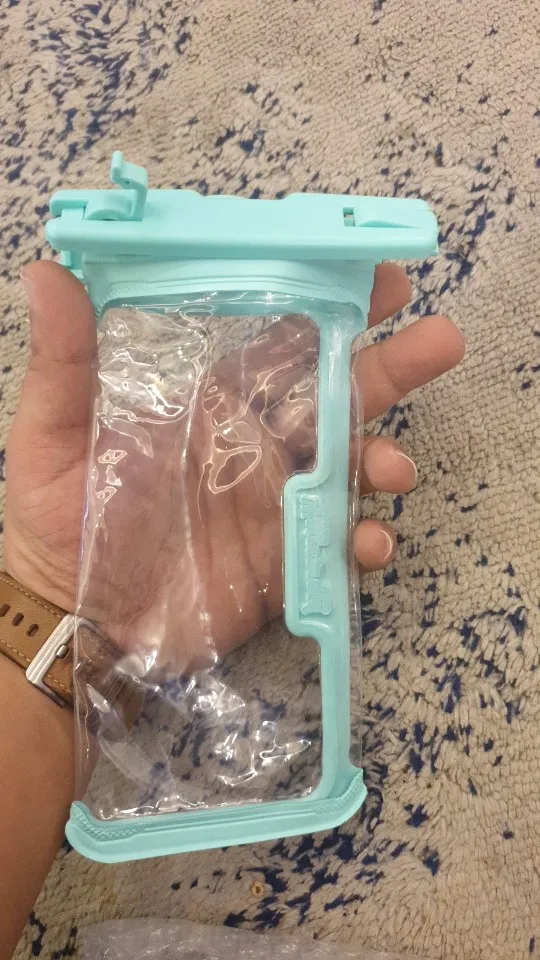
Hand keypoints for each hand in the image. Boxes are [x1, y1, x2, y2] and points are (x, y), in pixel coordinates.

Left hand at [4, 262, 463, 667]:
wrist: (74, 622)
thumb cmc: (59, 519)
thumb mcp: (50, 435)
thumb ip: (64, 361)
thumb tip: (46, 269)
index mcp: (210, 402)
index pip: (280, 343)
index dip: (327, 308)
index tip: (372, 280)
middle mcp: (254, 445)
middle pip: (335, 397)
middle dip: (388, 368)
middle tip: (440, 341)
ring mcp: (275, 504)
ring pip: (349, 470)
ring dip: (383, 461)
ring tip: (396, 470)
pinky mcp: (283, 561)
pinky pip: (337, 546)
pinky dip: (362, 543)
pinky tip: (370, 544)